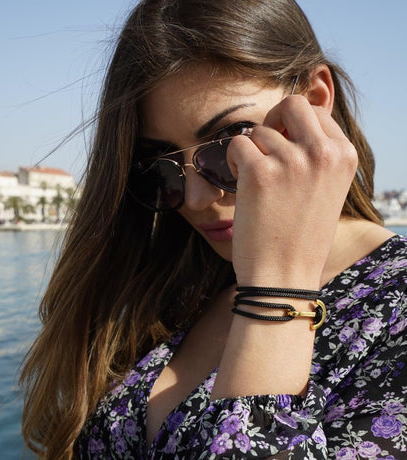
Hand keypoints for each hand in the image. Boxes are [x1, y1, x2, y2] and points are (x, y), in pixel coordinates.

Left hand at [227, 95, 357, 287]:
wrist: (284, 276)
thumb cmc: (300, 238)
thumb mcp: (325, 191)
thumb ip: (316, 157)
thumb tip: (287, 127)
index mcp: (344, 155)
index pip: (315, 113)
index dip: (292, 126)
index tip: (283, 147)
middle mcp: (322, 153)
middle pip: (291, 104)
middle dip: (272, 120)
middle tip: (263, 147)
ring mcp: (291, 161)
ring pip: (258, 131)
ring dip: (251, 153)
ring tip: (256, 182)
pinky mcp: (260, 173)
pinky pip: (237, 145)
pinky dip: (234, 162)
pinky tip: (241, 185)